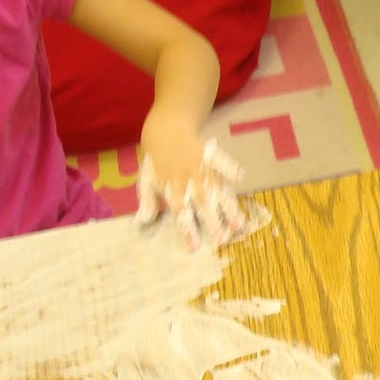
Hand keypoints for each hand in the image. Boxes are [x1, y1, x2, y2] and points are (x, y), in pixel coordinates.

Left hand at [136, 116, 244, 249]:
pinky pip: (221, 160)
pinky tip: (239, 177)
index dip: (187, 230)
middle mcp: (187, 180)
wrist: (164, 132)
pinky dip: (229, 167)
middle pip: (201, 204)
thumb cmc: (156, 162)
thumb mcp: (147, 182)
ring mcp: (200, 167)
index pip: (179, 213)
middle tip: (221, 240)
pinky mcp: (210, 154)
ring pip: (216, 188)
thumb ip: (148, 203)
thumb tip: (140, 223)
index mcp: (171, 188)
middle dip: (212, 222)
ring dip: (227, 206)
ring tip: (238, 224)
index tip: (194, 247)